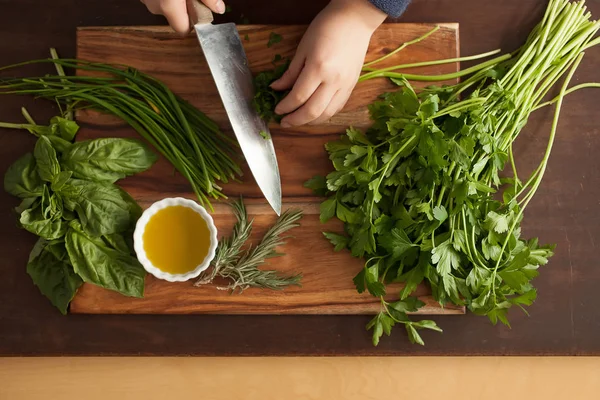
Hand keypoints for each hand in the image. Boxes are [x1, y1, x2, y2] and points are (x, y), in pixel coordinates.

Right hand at [140, 0, 226, 33]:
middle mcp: (154, 6)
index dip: (193, 23)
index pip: (183, 30)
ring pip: (165, 7)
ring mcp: (144, 0)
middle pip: (175, 17)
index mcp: (168, 6)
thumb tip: (219, 9)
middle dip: (184, 8)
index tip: (199, 11)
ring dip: (174, 1)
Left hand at [271, 0, 385, 126]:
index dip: (285, 107)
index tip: (277, 110)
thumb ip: (291, 72)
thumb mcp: (303, 47)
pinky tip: (314, 114)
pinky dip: (324, 114)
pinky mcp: (352, 86)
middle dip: (295, 120)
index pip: (298, 97)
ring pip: (326, 114)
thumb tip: (277, 88)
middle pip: (312, 111)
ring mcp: (345, 85)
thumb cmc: (327, 27)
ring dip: (310, 121)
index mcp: (318, 68)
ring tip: (298, 120)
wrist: (355, 19)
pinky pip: (337, 107)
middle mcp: (333, 81)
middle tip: (284, 121)